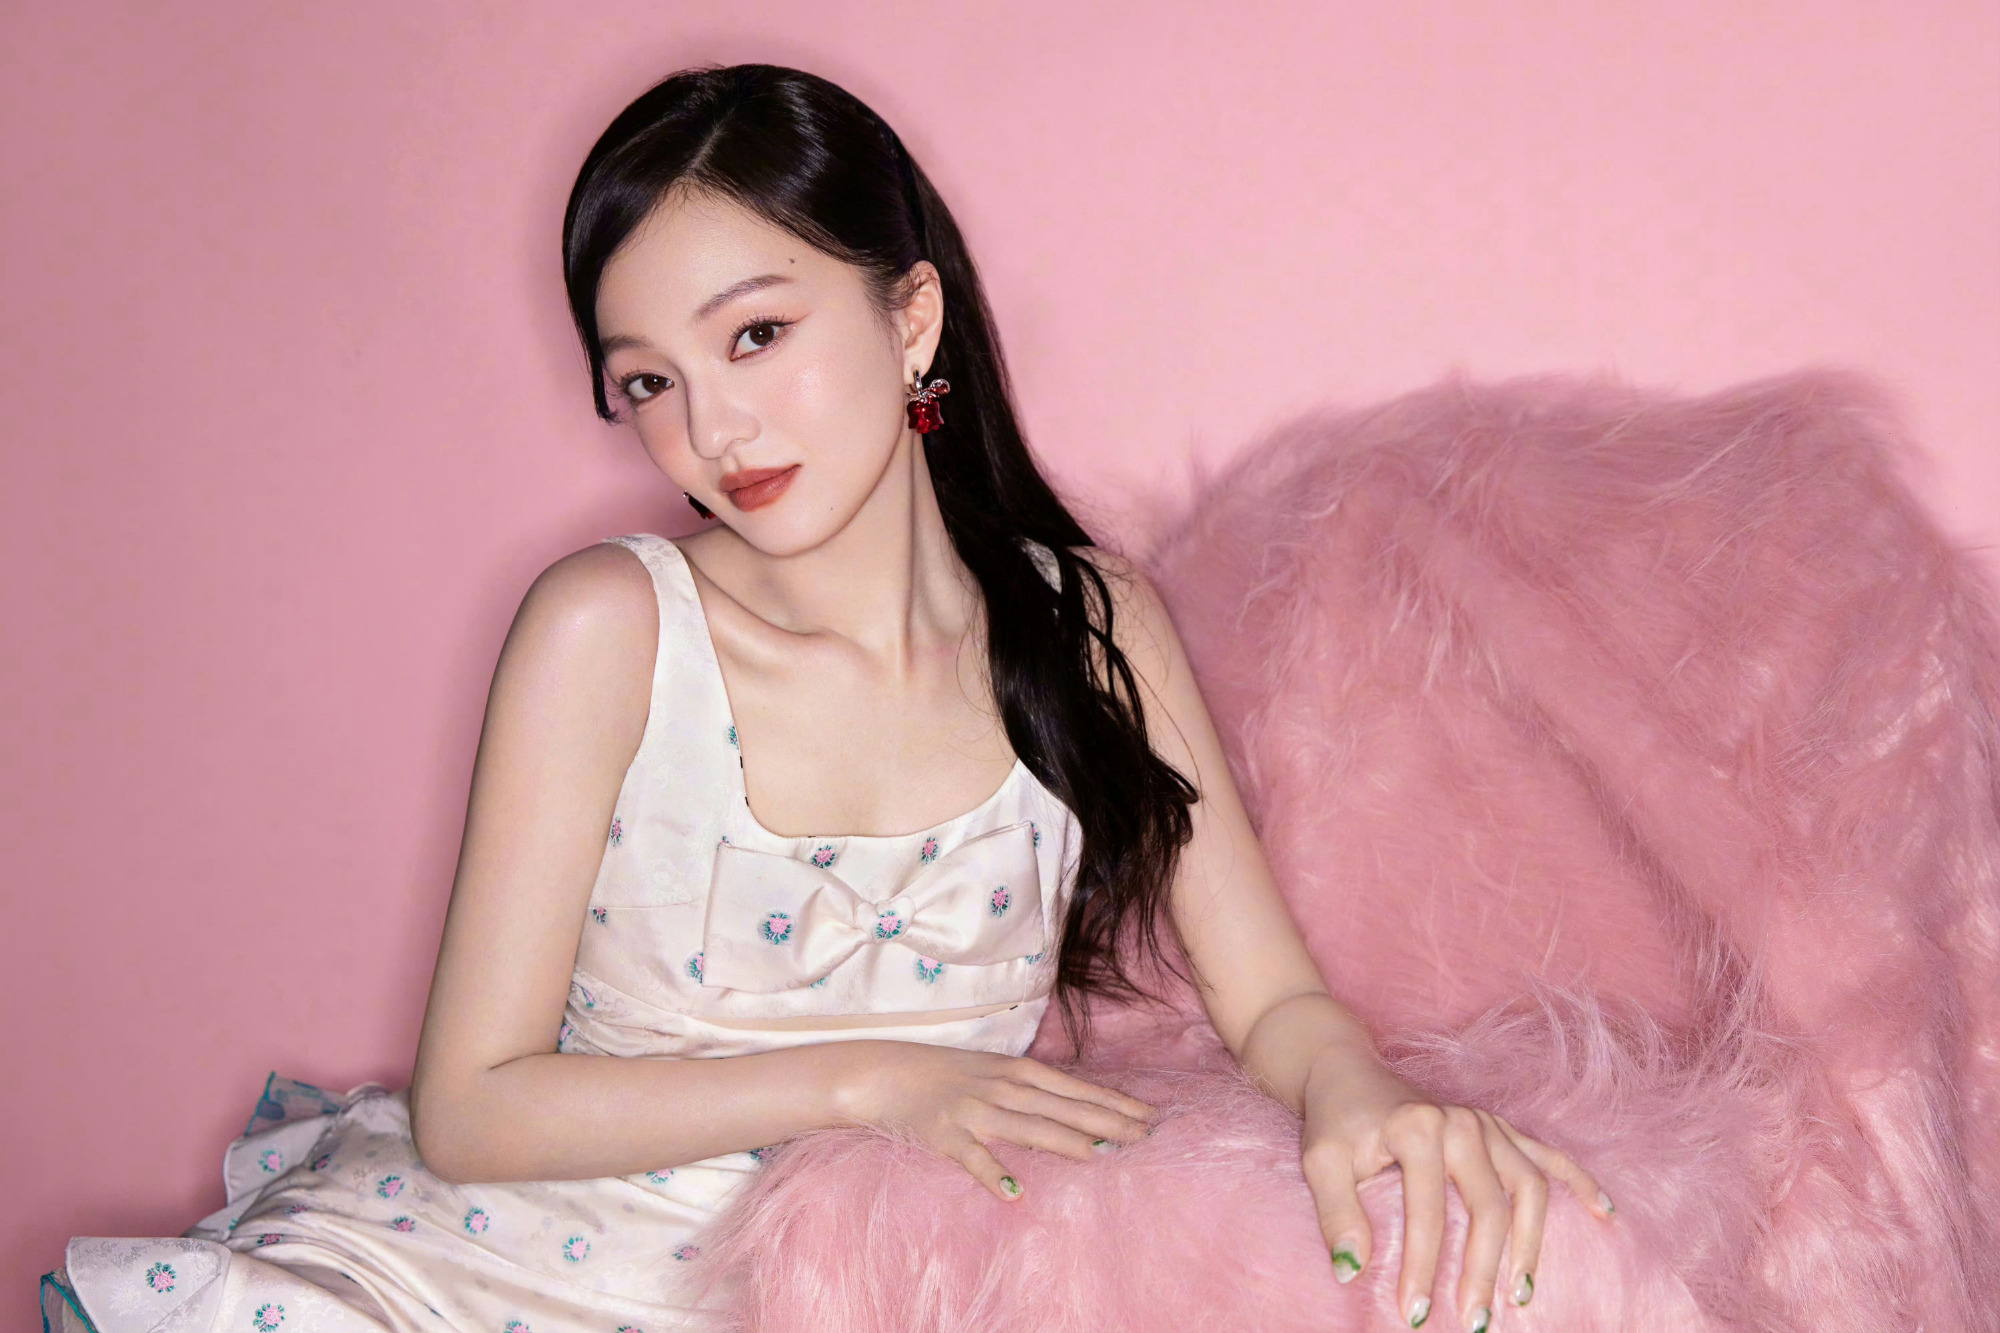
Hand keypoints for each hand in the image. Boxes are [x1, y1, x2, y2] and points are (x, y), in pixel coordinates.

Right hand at [834, 1042, 1156, 1200]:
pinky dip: (993, 1174)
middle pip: (1064, 1107)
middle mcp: (1003, 1088)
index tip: (1151, 1116)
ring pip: (1029, 1127)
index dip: (1115, 1103)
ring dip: (1067, 1140)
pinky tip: (1015, 1192)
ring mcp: (974, 1111)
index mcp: (1017, 1072)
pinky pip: (972, 1158)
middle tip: (1146, 1137)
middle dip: (1108, 1121)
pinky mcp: (945, 1134)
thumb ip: (1031, 1088)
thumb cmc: (945, 1073)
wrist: (883, 1072)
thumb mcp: (993, 1072)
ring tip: (1103, 1154)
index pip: (1077, 1089)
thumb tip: (1076, 1106)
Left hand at [1301, 1054, 1612, 1329]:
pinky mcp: (1497, 1127)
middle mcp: (1461, 1122)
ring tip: (1521, 1293)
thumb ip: (1335, 1212)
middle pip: (1489, 1205)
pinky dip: (1578, 1181)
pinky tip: (1603, 1212)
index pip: (1428, 1212)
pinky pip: (1547, 1154)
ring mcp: (1485, 1123)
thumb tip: (1351, 1270)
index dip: (1424, 1268)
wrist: (1347, 1072)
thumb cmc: (1334, 1121)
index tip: (1416, 1315)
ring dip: (1531, 1242)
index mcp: (1417, 1128)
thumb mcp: (1319, 1162)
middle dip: (1484, 1269)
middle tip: (1475, 1320)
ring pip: (1528, 1186)